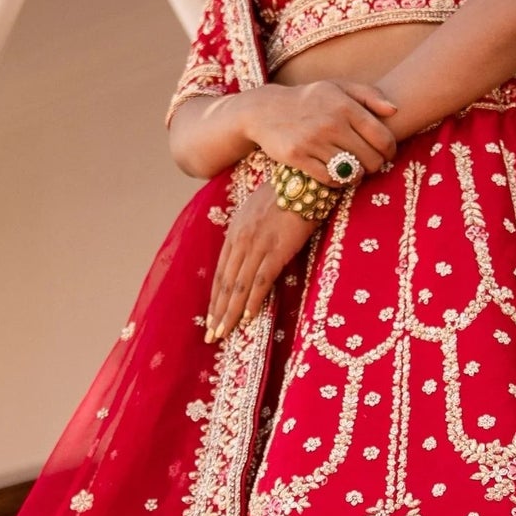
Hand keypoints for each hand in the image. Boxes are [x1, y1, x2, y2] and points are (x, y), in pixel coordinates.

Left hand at [206, 180, 314, 342]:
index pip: (221, 272)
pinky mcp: (276, 250)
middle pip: (225, 283)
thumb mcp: (257, 211)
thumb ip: (248, 232)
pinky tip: (247, 318)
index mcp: (235, 232)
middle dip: (218, 312)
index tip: (211, 317)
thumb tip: (247, 252)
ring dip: (230, 313)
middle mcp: (241, 241)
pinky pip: (261, 281)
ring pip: (238, 286)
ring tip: (224, 333)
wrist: (304, 181)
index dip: (215, 298)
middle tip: (212, 335)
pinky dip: (253, 300)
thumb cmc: (285, 194)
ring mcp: (257, 246)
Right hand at [247, 77, 397, 186]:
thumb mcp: (338, 87)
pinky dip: (337, 181)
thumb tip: (395, 110)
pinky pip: (330, 179)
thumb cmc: (309, 100)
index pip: (383, 138)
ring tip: (353, 168)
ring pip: (352, 172)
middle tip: (369, 163)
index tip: (386, 154)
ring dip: (356, 174)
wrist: (266, 110)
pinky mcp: (298, 157)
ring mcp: (313, 141)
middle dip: (374, 165)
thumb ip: (369, 95)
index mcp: (345, 105)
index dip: (390, 151)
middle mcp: (331, 123)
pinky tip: (336, 173)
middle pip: (371, 159)